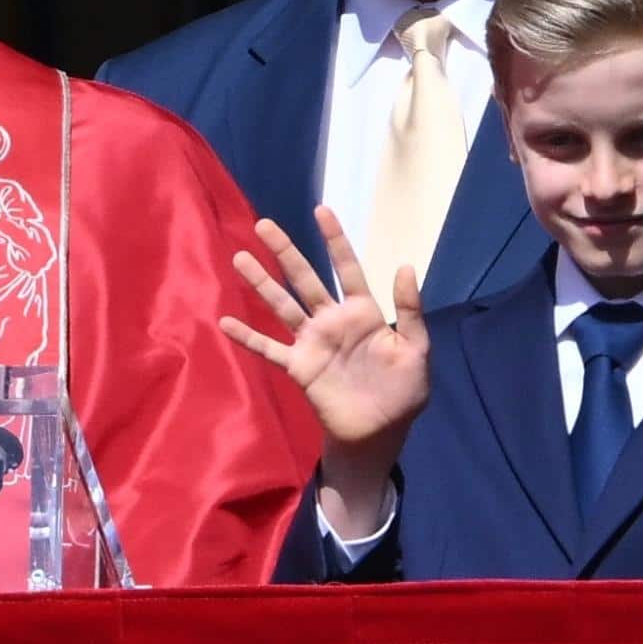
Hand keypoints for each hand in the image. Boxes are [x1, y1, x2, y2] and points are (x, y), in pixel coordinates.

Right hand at [220, 207, 428, 524]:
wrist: (380, 433)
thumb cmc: (403, 392)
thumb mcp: (417, 351)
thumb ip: (411, 311)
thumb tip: (406, 265)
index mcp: (363, 312)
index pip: (346, 268)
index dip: (334, 240)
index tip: (321, 210)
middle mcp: (332, 320)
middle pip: (305, 279)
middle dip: (285, 252)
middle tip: (263, 224)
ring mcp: (311, 342)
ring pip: (282, 305)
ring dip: (261, 283)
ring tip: (240, 258)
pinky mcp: (298, 367)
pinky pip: (269, 348)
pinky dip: (248, 336)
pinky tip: (225, 322)